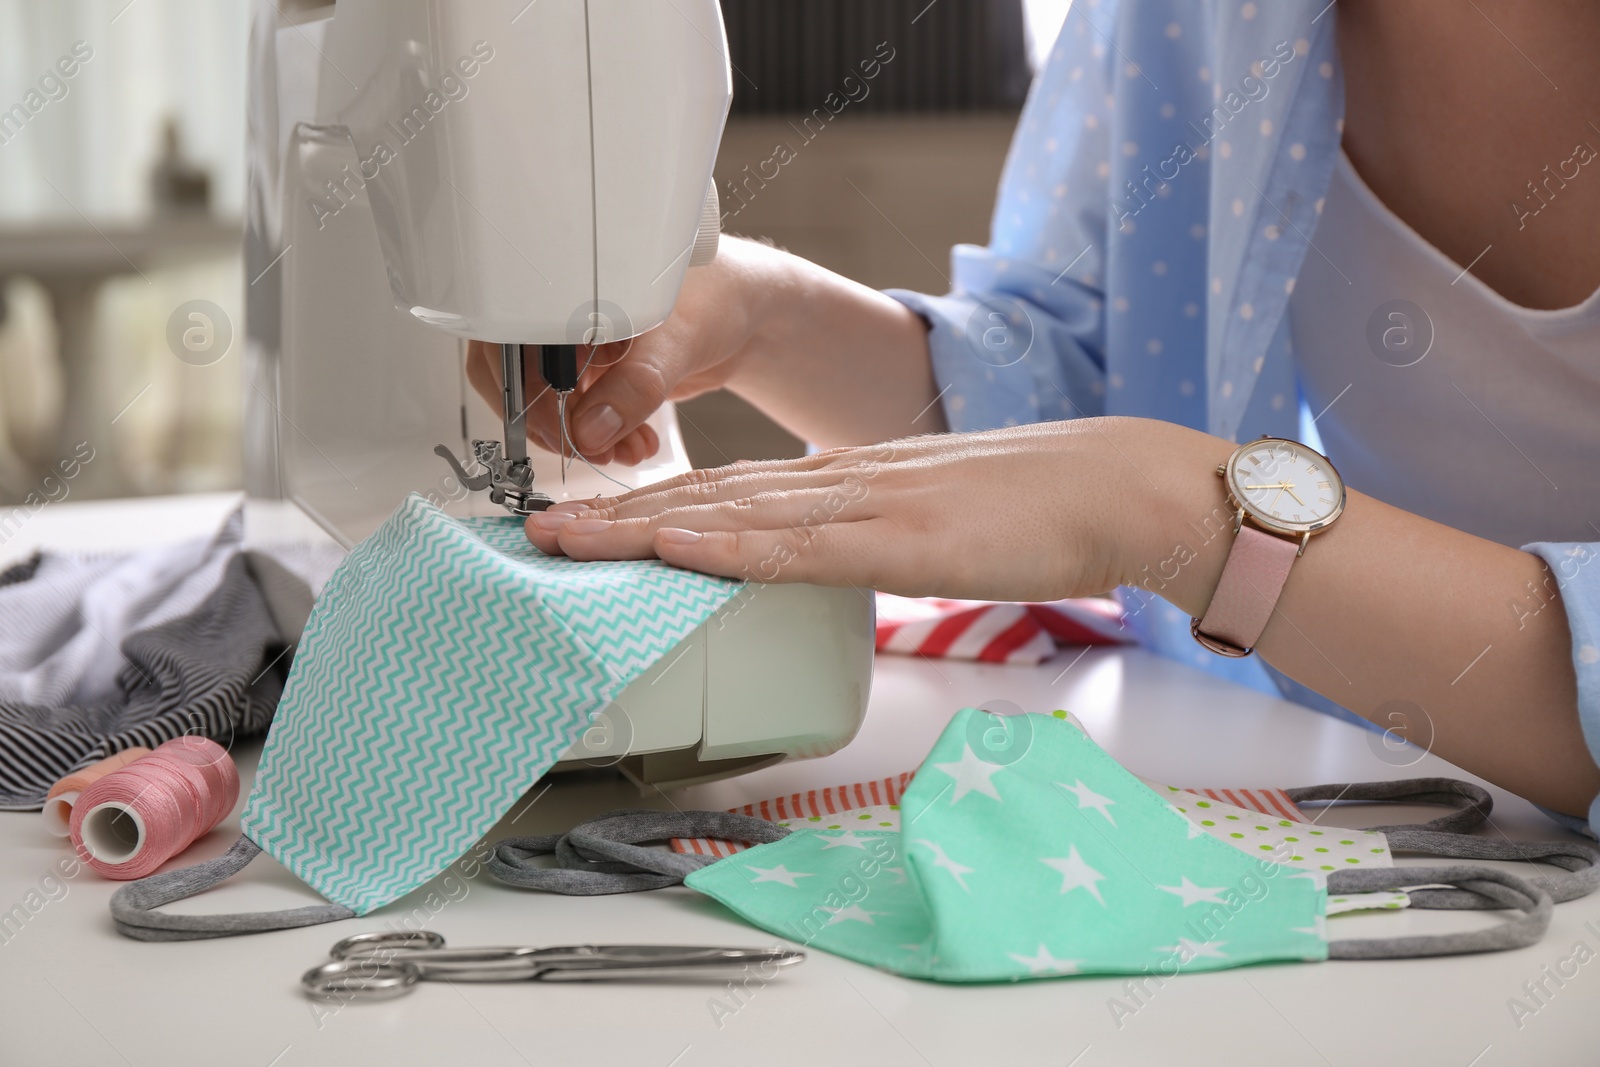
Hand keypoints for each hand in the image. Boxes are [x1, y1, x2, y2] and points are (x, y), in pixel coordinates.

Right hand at [465, 238, 782, 466]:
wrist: (750, 313)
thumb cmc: (718, 296)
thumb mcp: (675, 341)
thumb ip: (634, 388)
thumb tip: (588, 431)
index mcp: (565, 284)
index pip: (510, 342)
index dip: (523, 392)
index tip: (553, 429)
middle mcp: (562, 314)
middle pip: (521, 379)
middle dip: (553, 423)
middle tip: (584, 451)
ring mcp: (578, 348)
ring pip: (553, 403)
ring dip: (583, 437)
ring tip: (623, 452)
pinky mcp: (599, 376)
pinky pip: (582, 414)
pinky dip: (604, 437)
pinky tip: (634, 445)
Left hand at [523, 417, 1234, 602]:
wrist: (1115, 487)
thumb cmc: (1035, 509)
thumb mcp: (931, 519)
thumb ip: (870, 532)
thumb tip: (822, 554)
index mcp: (847, 480)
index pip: (729, 494)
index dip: (652, 508)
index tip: (590, 524)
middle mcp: (842, 483)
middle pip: (710, 498)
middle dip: (619, 517)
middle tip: (536, 531)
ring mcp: (869, 504)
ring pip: (735, 515)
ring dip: (644, 528)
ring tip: (569, 540)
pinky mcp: (903, 538)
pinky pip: (801, 544)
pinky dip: (729, 546)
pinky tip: (674, 547)